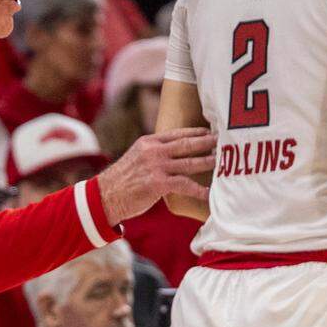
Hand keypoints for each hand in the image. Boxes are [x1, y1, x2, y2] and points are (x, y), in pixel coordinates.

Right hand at [98, 127, 215, 225]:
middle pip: (186, 144)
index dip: (195, 132)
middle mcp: (153, 151)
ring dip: (208, 162)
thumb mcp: (135, 157)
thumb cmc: (122, 180)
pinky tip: (209, 193)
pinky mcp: (157, 184)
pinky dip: (199, 190)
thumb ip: (153, 153)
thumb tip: (172, 153)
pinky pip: (185, 185)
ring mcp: (156, 167)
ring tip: (222, 162)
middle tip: (222, 140)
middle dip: (206, 142)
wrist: (104, 196)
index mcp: (148, 142)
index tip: (209, 130)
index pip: (176, 133)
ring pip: (189, 162)